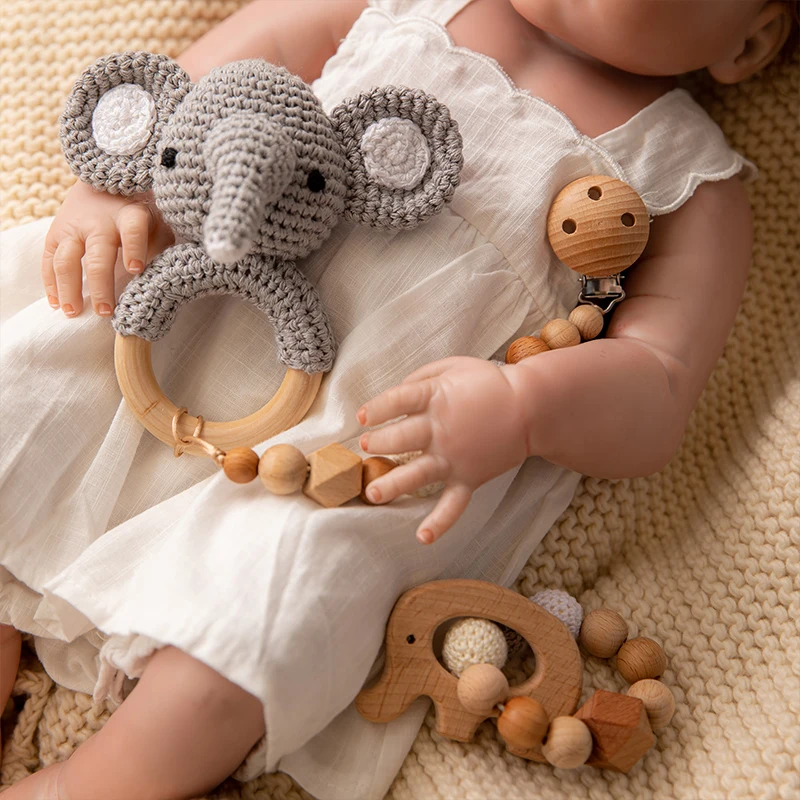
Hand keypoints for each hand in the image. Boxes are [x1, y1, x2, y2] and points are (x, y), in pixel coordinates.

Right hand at [41, 181, 173, 317]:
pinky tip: (56, 304)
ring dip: (69, 289)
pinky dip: (50, 284)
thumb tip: (162, 280)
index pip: (133, 231)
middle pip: (98, 256)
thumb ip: (160, 249)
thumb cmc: (138, 214)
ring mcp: (73, 227)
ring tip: (73, 312)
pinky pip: (48, 261)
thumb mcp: (157, 225)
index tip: (135, 269)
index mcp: (130, 216)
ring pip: (66, 260)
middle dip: (101, 285)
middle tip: (105, 312)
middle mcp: (99, 222)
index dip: (134, 249)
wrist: (103, 183)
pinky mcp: (55, 233)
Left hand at [357, 357, 529, 544]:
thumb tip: (397, 393)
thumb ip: (422, 377)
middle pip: (399, 438)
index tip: (362, 417)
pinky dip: (440, 522)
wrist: (532, 407)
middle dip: (376, 443)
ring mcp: (454, 457)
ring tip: (373, 494)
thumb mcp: (454, 365)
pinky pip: (453, 504)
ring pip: (416, 474)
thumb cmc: (490, 383)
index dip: (376, 409)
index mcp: (436, 397)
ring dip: (392, 485)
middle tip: (366, 446)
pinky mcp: (469, 478)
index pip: (396, 401)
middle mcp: (441, 429)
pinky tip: (423, 536)